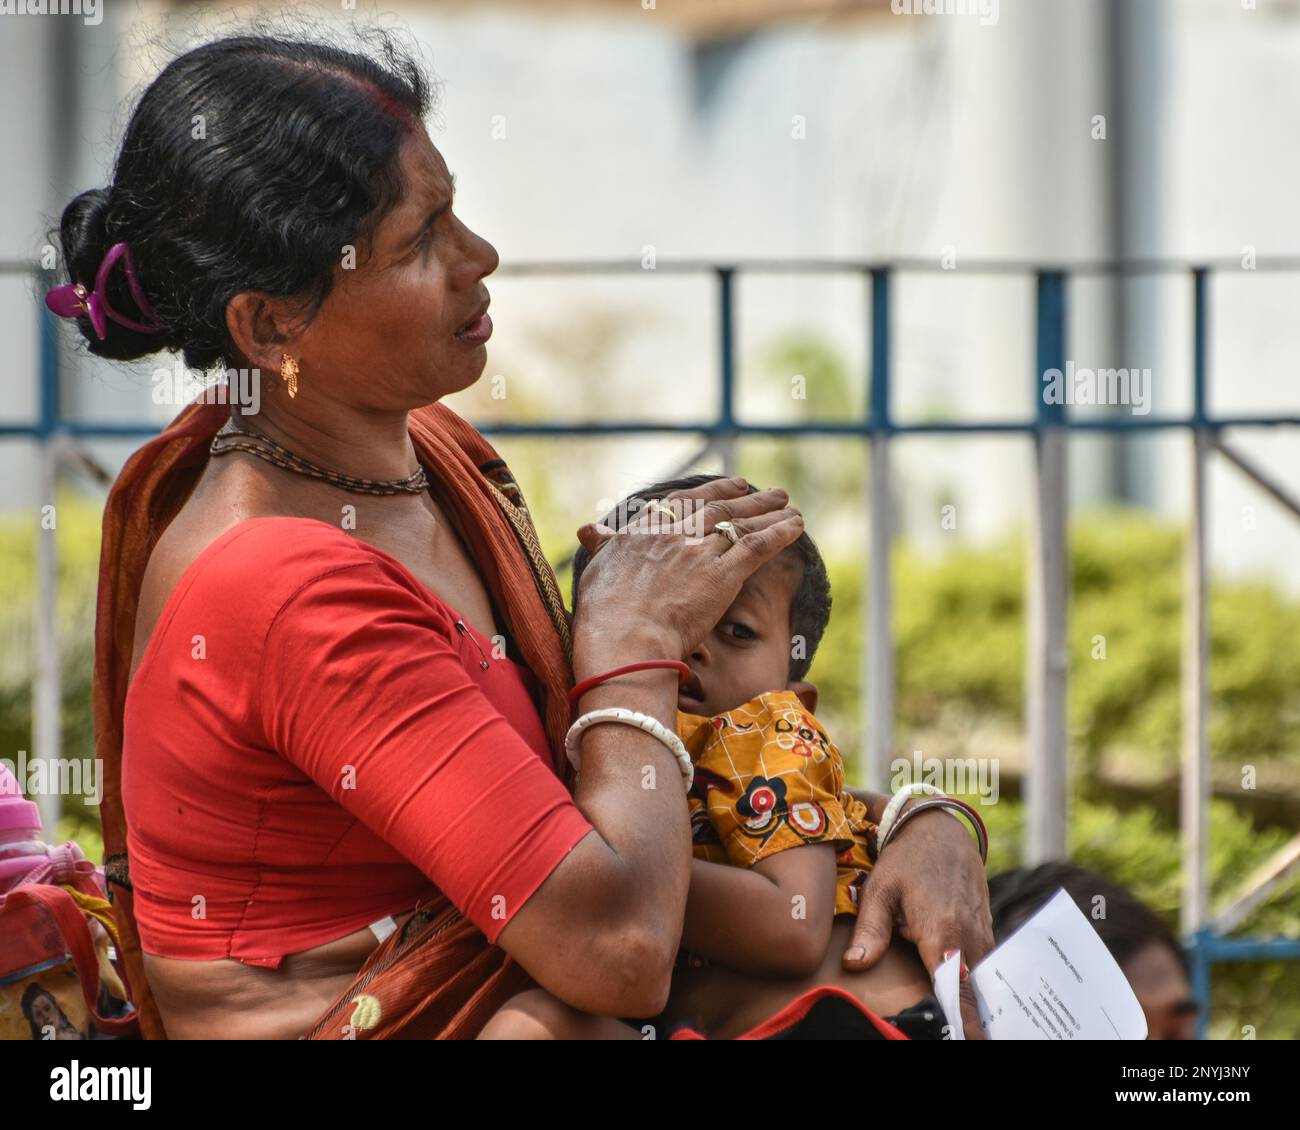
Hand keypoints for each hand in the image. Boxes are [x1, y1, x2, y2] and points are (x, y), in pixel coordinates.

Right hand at [572, 477, 802, 669]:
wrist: (625, 638)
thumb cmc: (604, 613)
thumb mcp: (596, 569)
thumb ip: (603, 546)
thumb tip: (588, 528)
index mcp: (643, 532)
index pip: (681, 504)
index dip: (708, 494)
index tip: (727, 486)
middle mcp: (674, 534)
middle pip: (717, 508)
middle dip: (746, 498)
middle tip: (768, 491)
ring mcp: (700, 552)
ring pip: (740, 524)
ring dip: (769, 512)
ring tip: (789, 504)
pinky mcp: (724, 574)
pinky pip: (757, 546)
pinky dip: (779, 533)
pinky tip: (796, 525)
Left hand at [843, 801, 993, 1039]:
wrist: (937, 827)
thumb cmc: (904, 859)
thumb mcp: (879, 890)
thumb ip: (870, 931)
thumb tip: (853, 966)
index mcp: (942, 930)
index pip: (954, 986)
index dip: (961, 1017)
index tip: (966, 1038)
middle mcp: (969, 934)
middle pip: (974, 989)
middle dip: (972, 1017)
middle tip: (969, 1037)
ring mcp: (981, 931)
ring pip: (984, 977)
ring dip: (979, 1002)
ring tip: (975, 1028)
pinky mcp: (985, 927)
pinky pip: (986, 963)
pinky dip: (982, 982)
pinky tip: (978, 1003)